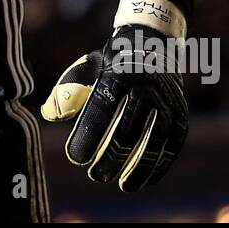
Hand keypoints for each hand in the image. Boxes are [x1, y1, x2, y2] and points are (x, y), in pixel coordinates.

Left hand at [41, 19, 188, 191]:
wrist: (153, 42)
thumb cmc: (111, 63)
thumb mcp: (87, 68)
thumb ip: (66, 91)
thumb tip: (48, 115)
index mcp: (117, 75)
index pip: (100, 110)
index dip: (88, 136)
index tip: (76, 157)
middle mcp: (144, 87)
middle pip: (127, 130)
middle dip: (110, 158)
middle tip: (95, 175)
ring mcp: (166, 100)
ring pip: (154, 141)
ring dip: (139, 167)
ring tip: (123, 186)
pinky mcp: (180, 112)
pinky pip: (173, 143)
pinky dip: (161, 163)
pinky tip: (146, 180)